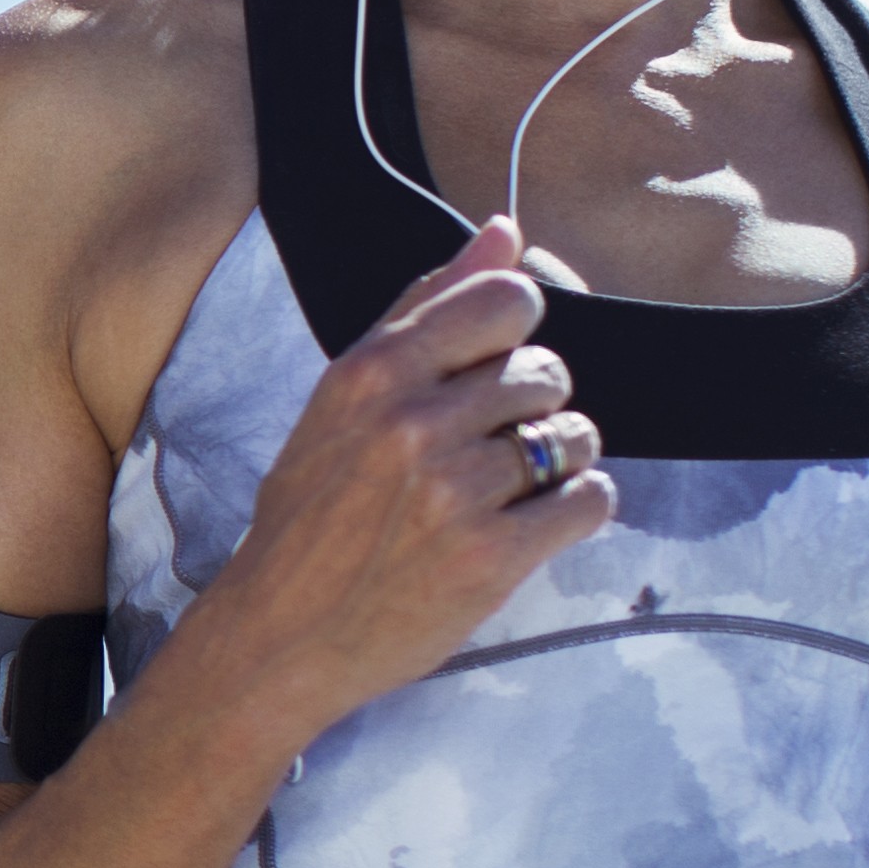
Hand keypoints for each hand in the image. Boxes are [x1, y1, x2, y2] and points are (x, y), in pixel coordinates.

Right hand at [195, 216, 611, 736]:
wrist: (278, 635)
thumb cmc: (310, 517)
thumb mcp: (343, 401)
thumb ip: (423, 311)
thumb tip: (504, 232)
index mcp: (371, 372)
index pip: (506, 301)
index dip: (515, 335)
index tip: (490, 372)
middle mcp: (413, 423)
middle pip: (547, 372)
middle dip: (530, 410)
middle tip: (482, 453)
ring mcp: (455, 491)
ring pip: (574, 436)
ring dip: (555, 464)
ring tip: (502, 493)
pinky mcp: (492, 556)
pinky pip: (590, 499)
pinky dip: (573, 512)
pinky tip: (524, 527)